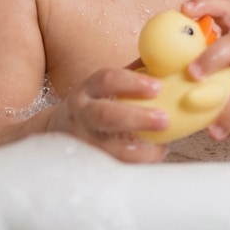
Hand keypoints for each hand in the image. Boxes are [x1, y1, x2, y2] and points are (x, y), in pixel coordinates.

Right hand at [46, 65, 168, 163]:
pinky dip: (134, 166)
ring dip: (138, 151)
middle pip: (105, 116)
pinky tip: (151, 160)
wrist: (60, 129)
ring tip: (162, 148)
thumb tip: (169, 60)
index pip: (106, 80)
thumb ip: (134, 74)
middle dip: (137, 118)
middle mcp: (83, 114)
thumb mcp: (106, 86)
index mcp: (89, 89)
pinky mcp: (89, 164)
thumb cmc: (95, 103)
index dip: (131, 83)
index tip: (157, 86)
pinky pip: (113, 168)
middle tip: (165, 119)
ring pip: (109, 150)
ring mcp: (84, 141)